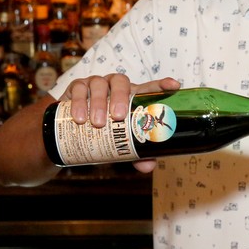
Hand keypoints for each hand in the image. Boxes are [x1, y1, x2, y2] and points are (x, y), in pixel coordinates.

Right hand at [60, 75, 181, 172]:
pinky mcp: (77, 87)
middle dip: (120, 97)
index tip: (174, 86)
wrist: (73, 131)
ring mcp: (96, 85)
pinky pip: (78, 89)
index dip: (163, 85)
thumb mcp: (120, 143)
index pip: (150, 87)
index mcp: (132, 96)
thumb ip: (135, 153)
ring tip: (97, 123)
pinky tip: (79, 118)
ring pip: (99, 84)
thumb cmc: (105, 132)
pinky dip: (78, 102)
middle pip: (121, 82)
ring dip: (98, 102)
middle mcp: (115, 87)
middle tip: (118, 117)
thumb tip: (147, 166)